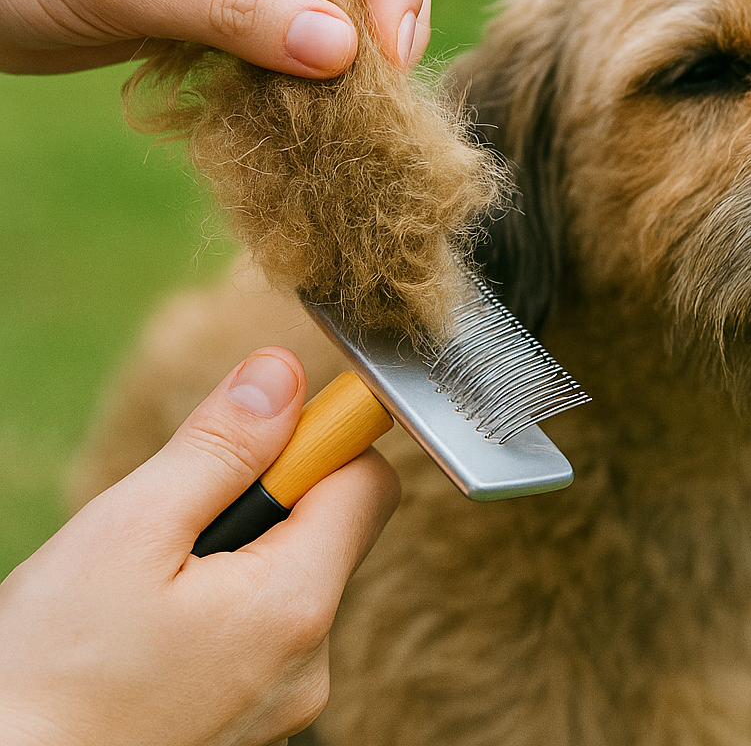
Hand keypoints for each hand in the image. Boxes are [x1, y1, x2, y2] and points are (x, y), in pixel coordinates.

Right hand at [0, 347, 399, 745]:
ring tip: (152, 589)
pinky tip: (155, 637)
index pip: (368, 481)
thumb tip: (282, 374)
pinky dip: (224, 615)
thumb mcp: (131, 530)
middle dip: (266, 502)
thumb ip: (221, 446)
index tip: (260, 436)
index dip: (322, 440)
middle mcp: (311, 661)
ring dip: (239, 561)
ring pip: (289, 583)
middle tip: (177, 523)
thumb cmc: (47, 675)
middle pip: (329, 530)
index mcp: (295, 604)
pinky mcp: (256, 726)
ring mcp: (286, 703)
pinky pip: (263, 638)